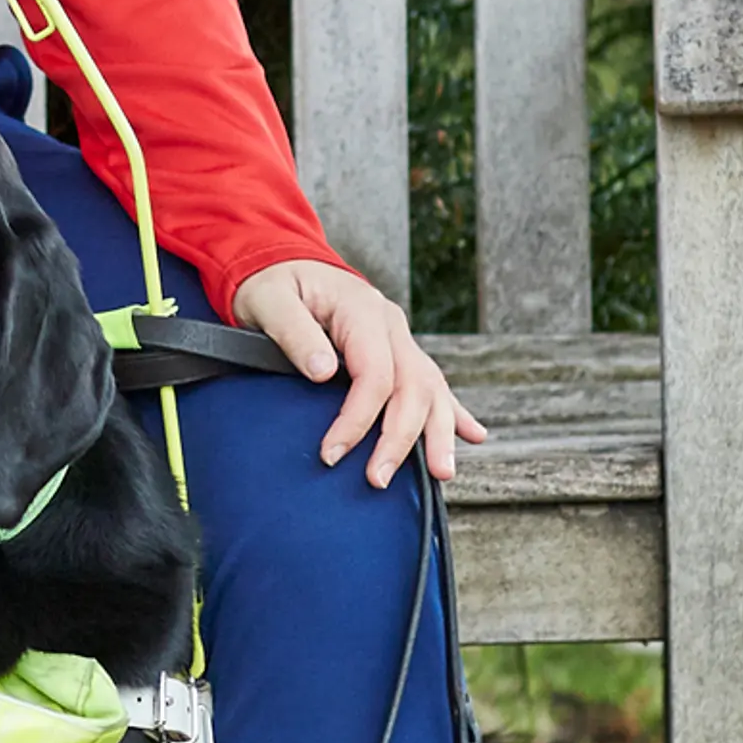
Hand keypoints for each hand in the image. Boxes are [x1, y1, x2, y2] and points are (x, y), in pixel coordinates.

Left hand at [225, 257, 487, 486]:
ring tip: (441, 474)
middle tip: (377, 480)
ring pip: (432, 388)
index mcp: (362, 309)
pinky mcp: (398, 351)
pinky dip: (453, 411)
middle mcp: (390, 324)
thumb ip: (294, 333)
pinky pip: (432, 383)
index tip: (332, 453)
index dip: (358, 419)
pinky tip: (473, 435)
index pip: (375, 374)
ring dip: (438, 433)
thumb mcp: (268, 301)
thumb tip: (323, 372)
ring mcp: (399, 337)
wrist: (280, 263)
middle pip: (412, 387)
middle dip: (400, 439)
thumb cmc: (271, 284)